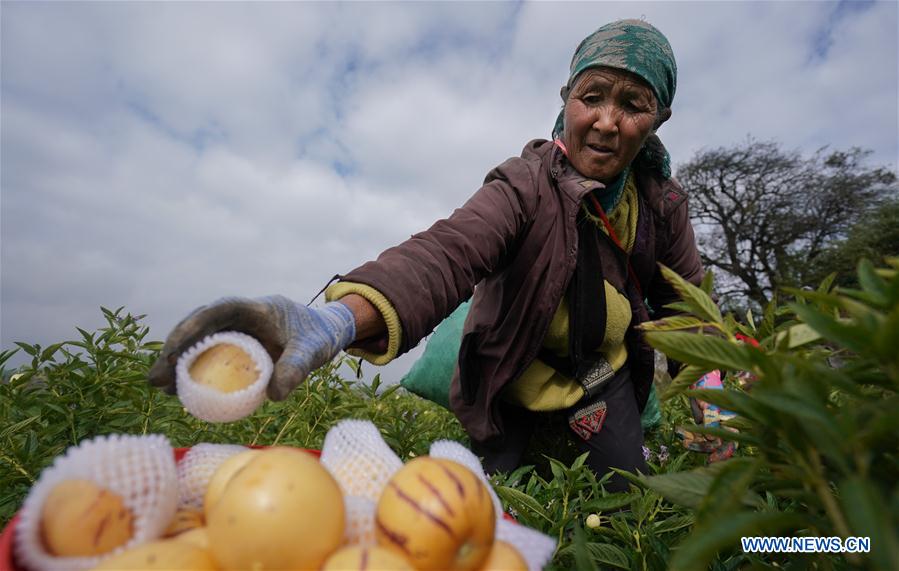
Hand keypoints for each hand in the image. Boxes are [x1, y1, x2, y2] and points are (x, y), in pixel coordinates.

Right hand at [148, 295, 355, 399]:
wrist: (325, 332)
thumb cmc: (318, 336)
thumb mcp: (313, 351)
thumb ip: (297, 367)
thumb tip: (275, 396)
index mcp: (254, 308)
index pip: (217, 310)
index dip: (192, 328)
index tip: (175, 351)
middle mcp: (238, 316)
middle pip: (198, 326)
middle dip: (174, 349)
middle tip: (157, 378)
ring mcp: (234, 331)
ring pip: (198, 342)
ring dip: (177, 362)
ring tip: (161, 388)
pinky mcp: (234, 346)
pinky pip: (208, 356)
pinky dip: (193, 371)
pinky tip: (181, 393)